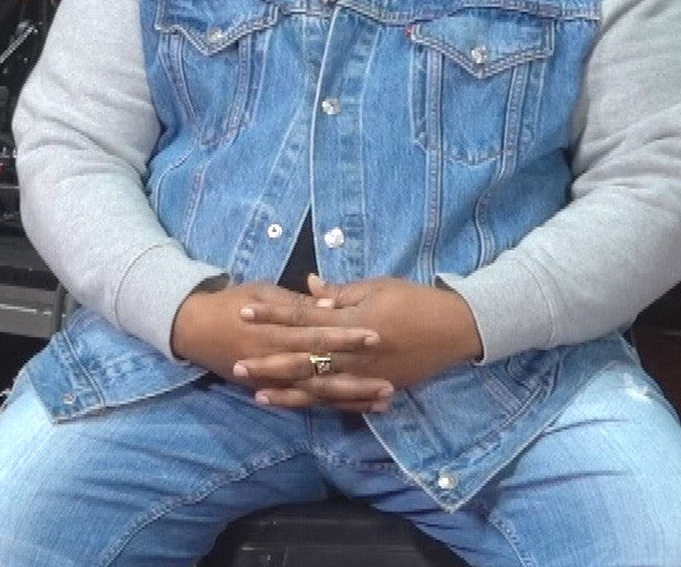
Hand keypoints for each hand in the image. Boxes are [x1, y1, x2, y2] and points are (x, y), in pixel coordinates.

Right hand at [171, 281, 391, 412]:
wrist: (194, 328)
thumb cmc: (231, 303)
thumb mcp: (261, 292)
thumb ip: (296, 302)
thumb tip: (330, 305)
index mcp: (275, 331)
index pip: (316, 335)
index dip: (344, 336)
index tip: (375, 335)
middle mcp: (276, 359)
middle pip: (321, 370)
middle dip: (355, 377)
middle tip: (389, 381)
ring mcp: (274, 379)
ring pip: (317, 393)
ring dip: (351, 398)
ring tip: (384, 399)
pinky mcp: (273, 389)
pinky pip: (306, 401)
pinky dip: (334, 406)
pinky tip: (362, 408)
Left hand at [235, 275, 482, 405]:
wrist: (457, 328)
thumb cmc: (414, 300)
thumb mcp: (376, 288)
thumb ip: (339, 291)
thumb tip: (308, 285)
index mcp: (351, 321)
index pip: (302, 318)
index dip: (272, 315)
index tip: (244, 313)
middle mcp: (354, 352)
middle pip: (304, 358)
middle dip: (270, 363)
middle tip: (237, 366)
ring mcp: (365, 374)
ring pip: (319, 387)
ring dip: (288, 392)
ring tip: (258, 395)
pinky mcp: (377, 387)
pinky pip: (343, 400)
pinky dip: (320, 405)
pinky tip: (299, 407)